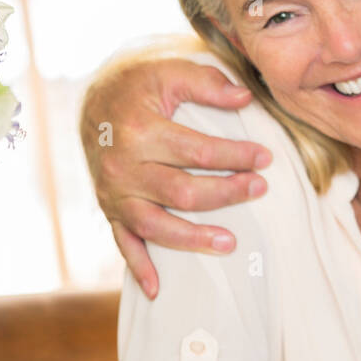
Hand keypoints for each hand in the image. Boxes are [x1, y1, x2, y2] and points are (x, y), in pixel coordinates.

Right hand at [79, 50, 273, 298]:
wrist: (93, 100)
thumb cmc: (140, 85)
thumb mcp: (170, 71)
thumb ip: (208, 83)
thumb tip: (245, 99)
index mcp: (138, 131)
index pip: (197, 150)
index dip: (235, 155)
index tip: (266, 158)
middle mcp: (122, 167)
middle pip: (181, 191)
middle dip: (226, 193)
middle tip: (260, 188)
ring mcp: (114, 193)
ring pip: (155, 225)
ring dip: (193, 238)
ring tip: (230, 243)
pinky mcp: (110, 209)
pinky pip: (123, 242)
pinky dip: (138, 267)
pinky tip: (158, 289)